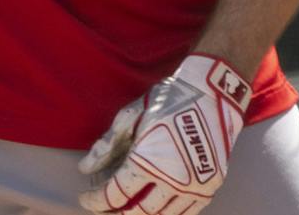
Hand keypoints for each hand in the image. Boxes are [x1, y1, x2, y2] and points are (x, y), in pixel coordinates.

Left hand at [78, 53, 252, 214]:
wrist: (213, 95)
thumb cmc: (169, 101)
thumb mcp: (131, 117)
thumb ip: (107, 146)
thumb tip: (85, 168)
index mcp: (148, 162)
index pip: (115, 195)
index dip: (96, 201)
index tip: (85, 199)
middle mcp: (172, 180)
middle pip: (137, 212)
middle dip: (116, 214)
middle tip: (103, 210)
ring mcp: (194, 186)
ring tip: (126, 211)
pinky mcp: (209, 186)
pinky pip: (185, 213)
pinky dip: (167, 214)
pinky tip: (155, 209)